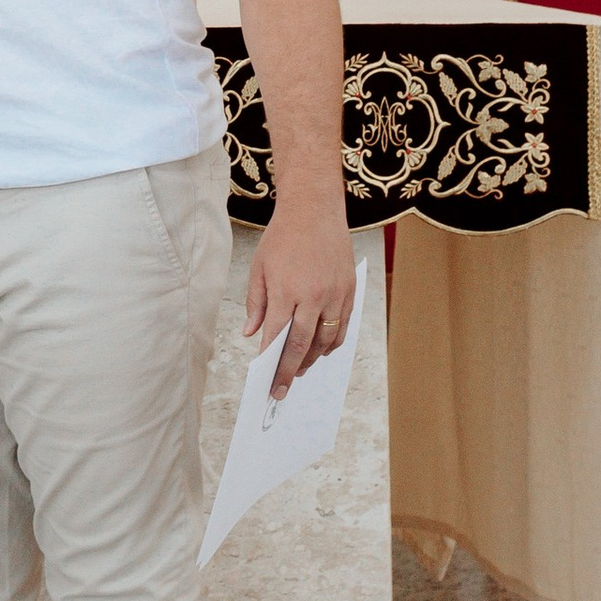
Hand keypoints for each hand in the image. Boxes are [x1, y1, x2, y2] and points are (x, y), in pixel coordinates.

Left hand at [244, 193, 358, 402]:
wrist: (315, 210)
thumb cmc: (283, 237)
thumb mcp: (259, 267)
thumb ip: (256, 303)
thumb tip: (251, 334)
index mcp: (287, 290)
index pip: (277, 336)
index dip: (270, 362)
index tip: (266, 381)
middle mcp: (314, 296)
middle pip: (302, 345)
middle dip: (290, 371)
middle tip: (282, 389)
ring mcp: (335, 295)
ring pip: (325, 340)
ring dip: (311, 360)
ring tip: (298, 370)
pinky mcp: (350, 292)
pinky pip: (342, 328)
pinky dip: (331, 344)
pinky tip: (319, 351)